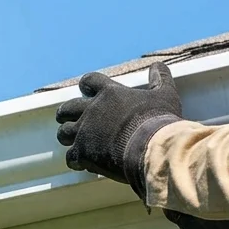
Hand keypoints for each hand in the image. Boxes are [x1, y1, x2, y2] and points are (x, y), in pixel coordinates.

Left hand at [56, 62, 182, 193]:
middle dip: (66, 113)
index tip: (86, 89)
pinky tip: (82, 163)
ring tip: (71, 141)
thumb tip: (159, 65)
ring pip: (64, 133)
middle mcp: (92, 110)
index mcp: (109, 93)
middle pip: (69, 108)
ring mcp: (84, 131)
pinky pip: (70, 157)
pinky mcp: (83, 153)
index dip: (87, 85)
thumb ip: (160, 79)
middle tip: (66, 117)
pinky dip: (75, 160)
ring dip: (67, 136)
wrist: (151, 147)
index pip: (90, 81)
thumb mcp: (164, 95)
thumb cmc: (159, 121)